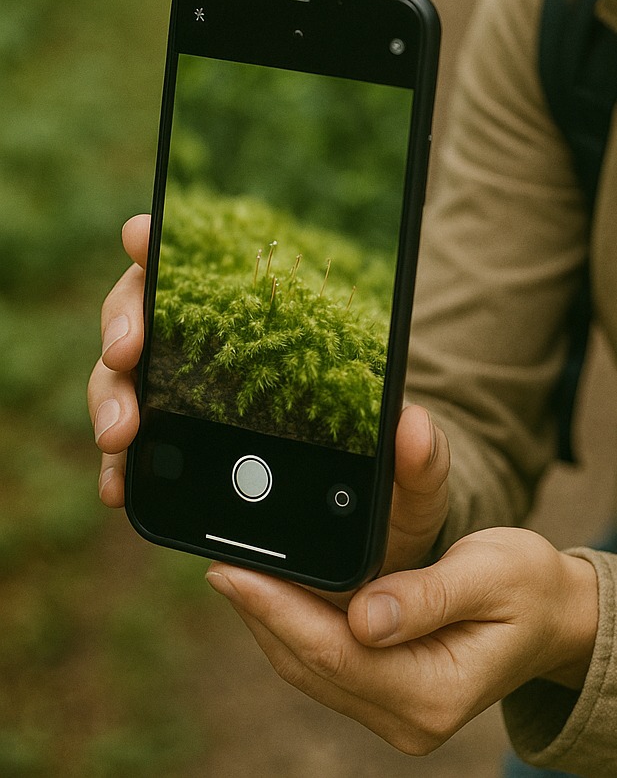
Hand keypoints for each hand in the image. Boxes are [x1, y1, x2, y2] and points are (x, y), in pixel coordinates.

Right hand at [87, 213, 450, 570]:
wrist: (361, 550)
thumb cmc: (388, 503)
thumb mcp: (414, 482)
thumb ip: (423, 459)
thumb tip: (414, 425)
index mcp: (267, 335)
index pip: (207, 275)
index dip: (166, 248)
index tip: (142, 234)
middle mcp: (215, 360)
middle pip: (145, 320)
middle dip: (124, 327)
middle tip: (128, 354)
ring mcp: (186, 406)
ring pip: (124, 382)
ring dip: (110, 397)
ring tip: (122, 434)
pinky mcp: (172, 457)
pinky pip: (129, 451)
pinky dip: (116, 464)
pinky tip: (115, 487)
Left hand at [206, 528, 598, 753]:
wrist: (550, 614)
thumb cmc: (525, 587)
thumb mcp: (487, 577)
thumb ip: (426, 598)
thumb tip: (362, 615)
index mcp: (435, 691)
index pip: (336, 652)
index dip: (277, 609)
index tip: (233, 570)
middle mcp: (408, 716)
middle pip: (312, 663)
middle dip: (260, 612)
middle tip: (219, 564)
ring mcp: (395, 711)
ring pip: (311, 667)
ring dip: (269, 620)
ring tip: (236, 573)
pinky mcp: (386, 694)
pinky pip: (326, 664)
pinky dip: (294, 627)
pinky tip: (274, 594)